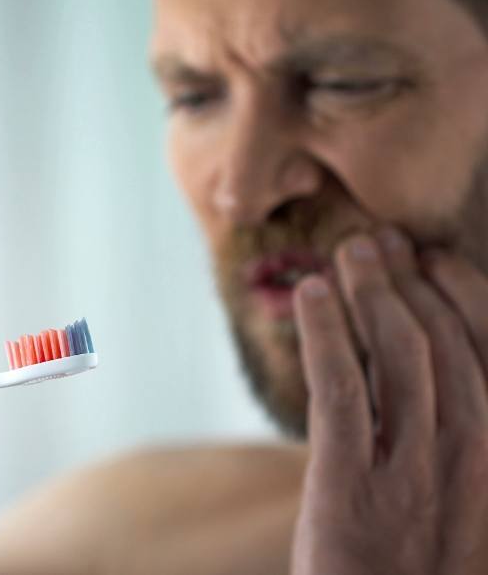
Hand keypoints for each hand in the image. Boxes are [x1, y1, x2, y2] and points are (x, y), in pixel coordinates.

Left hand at [290, 226, 487, 573]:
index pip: (487, 353)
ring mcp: (413, 477)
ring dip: (372, 292)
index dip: (461, 293)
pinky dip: (327, 333)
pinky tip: (311, 294)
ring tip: (347, 252)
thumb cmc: (413, 572)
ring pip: (398, 357)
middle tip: (377, 241)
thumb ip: (447, 435)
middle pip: (443, 344)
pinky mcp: (350, 489)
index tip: (429, 256)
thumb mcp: (455, 505)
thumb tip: (416, 360)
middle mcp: (470, 461)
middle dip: (410, 282)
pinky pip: (341, 391)